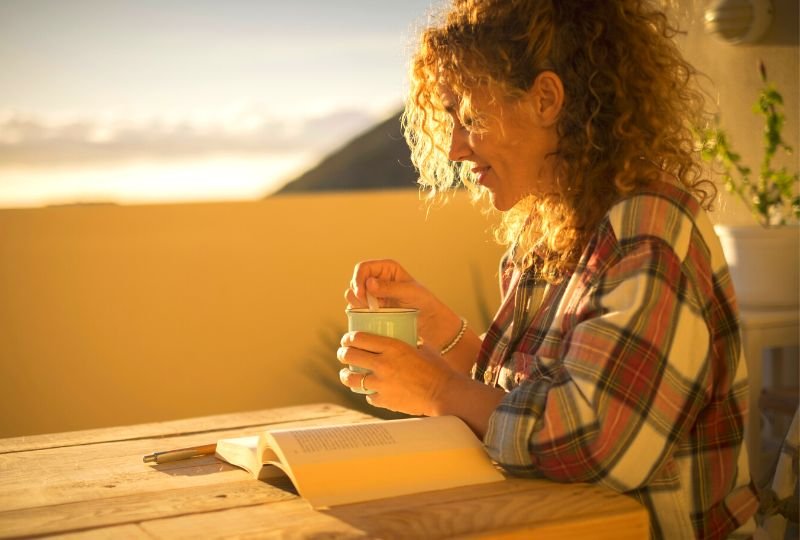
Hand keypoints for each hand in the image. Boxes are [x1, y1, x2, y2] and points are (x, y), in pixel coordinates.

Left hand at [337, 331, 458, 416]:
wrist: (445, 394)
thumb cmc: (438, 368)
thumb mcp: (423, 347)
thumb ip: (410, 341)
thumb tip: (405, 334)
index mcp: (392, 347)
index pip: (358, 338)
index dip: (349, 338)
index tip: (348, 339)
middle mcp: (382, 364)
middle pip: (349, 356)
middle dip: (343, 354)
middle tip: (344, 354)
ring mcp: (381, 384)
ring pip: (350, 379)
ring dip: (346, 376)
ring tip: (347, 375)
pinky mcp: (384, 400)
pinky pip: (368, 396)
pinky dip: (369, 393)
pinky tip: (372, 391)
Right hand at [344, 259, 461, 350]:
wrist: (429, 320)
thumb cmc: (423, 302)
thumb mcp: (409, 292)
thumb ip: (389, 287)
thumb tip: (369, 283)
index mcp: (386, 268)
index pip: (363, 268)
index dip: (358, 279)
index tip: (362, 294)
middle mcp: (377, 278)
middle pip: (354, 281)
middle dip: (357, 293)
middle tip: (369, 306)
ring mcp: (372, 294)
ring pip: (352, 294)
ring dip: (358, 303)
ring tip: (373, 311)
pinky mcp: (371, 307)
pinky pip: (356, 308)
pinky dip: (359, 312)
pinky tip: (371, 316)